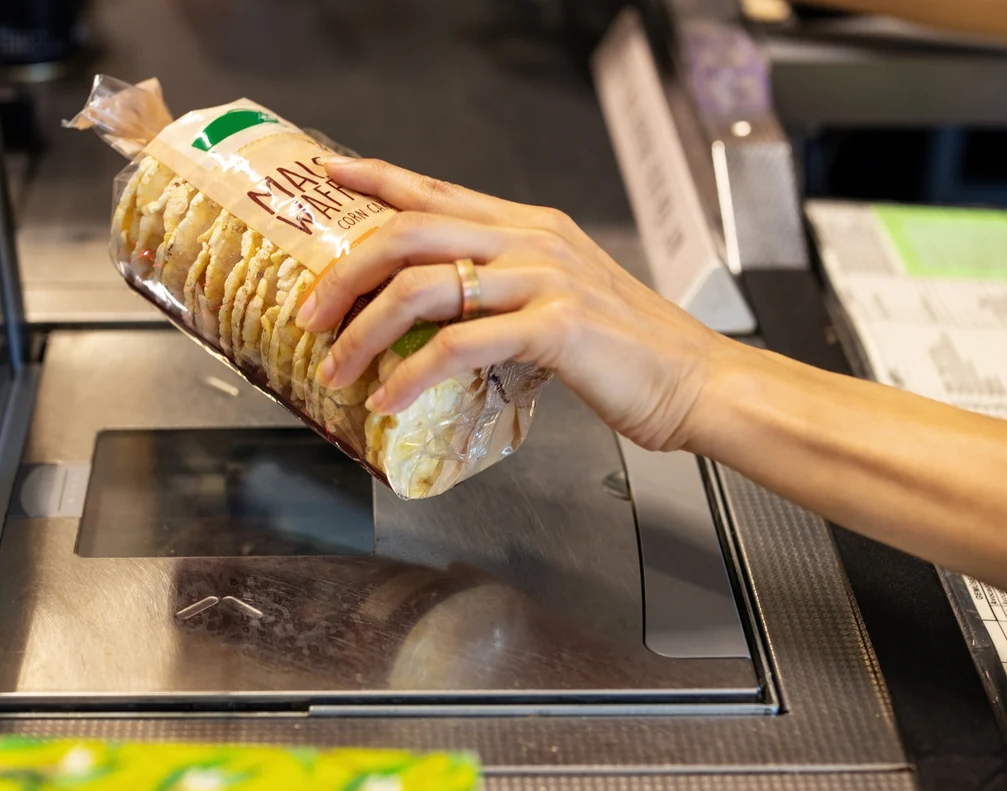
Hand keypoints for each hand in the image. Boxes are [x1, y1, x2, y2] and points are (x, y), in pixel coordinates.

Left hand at [295, 157, 749, 451]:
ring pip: (422, 287)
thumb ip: (502, 296)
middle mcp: (531, 241)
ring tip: (336, 368)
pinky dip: (411, 375)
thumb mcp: (558, 302)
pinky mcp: (554, 326)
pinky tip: (389, 399)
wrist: (697, 382)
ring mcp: (543, 279)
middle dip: (346, 273)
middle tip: (310, 312)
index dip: (375, 179)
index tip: (327, 174)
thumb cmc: (629, 352)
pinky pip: (458, 345)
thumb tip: (435, 323)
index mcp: (530, 228)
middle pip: (410, 233)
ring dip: (364, 332)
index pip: (436, 191)